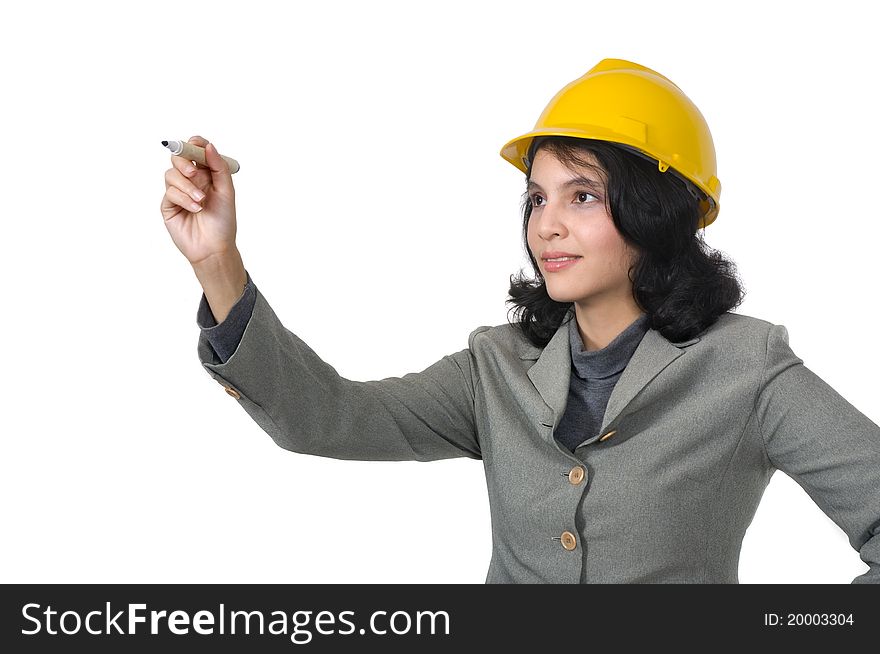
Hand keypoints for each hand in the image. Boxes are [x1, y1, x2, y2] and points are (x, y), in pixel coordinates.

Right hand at [160, 135, 237, 265]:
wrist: (214, 247)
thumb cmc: (223, 221)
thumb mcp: (226, 191)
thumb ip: (219, 167)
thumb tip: (209, 145)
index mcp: (206, 174)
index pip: (195, 151)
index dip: (194, 144)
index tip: (196, 144)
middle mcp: (191, 181)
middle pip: (178, 158)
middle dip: (184, 163)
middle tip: (194, 173)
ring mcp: (178, 192)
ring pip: (171, 174)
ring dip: (187, 186)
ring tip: (201, 200)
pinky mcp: (169, 205)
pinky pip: (170, 192)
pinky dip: (184, 198)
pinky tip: (196, 209)